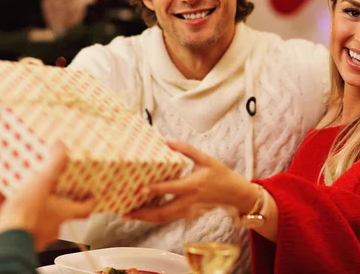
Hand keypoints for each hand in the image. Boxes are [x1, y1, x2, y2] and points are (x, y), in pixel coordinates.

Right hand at [0, 142, 94, 250]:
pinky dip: (6, 207)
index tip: (89, 193)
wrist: (6, 240)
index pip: (83, 208)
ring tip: (12, 184)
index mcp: (63, 214)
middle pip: (55, 208)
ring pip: (31, 212)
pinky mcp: (16, 236)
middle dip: (47, 193)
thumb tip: (61, 147)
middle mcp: (51, 226)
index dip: (87, 200)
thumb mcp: (43, 182)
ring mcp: (34, 233)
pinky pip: (13, 218)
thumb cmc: (27, 215)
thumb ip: (54, 164)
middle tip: (43, 181)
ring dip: (22, 197)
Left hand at [123, 141, 259, 222]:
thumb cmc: (220, 174)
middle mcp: (189, 201)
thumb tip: (167, 140)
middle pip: (163, 211)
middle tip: (125, 213)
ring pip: (164, 218)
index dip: (155, 189)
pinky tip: (142, 214)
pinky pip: (168, 218)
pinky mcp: (188, 215)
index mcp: (193, 185)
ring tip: (127, 215)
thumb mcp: (206, 158)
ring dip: (145, 218)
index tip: (140, 189)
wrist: (235, 195)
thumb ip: (186, 149)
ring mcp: (188, 211)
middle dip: (143, 213)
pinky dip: (154, 218)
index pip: (171, 189)